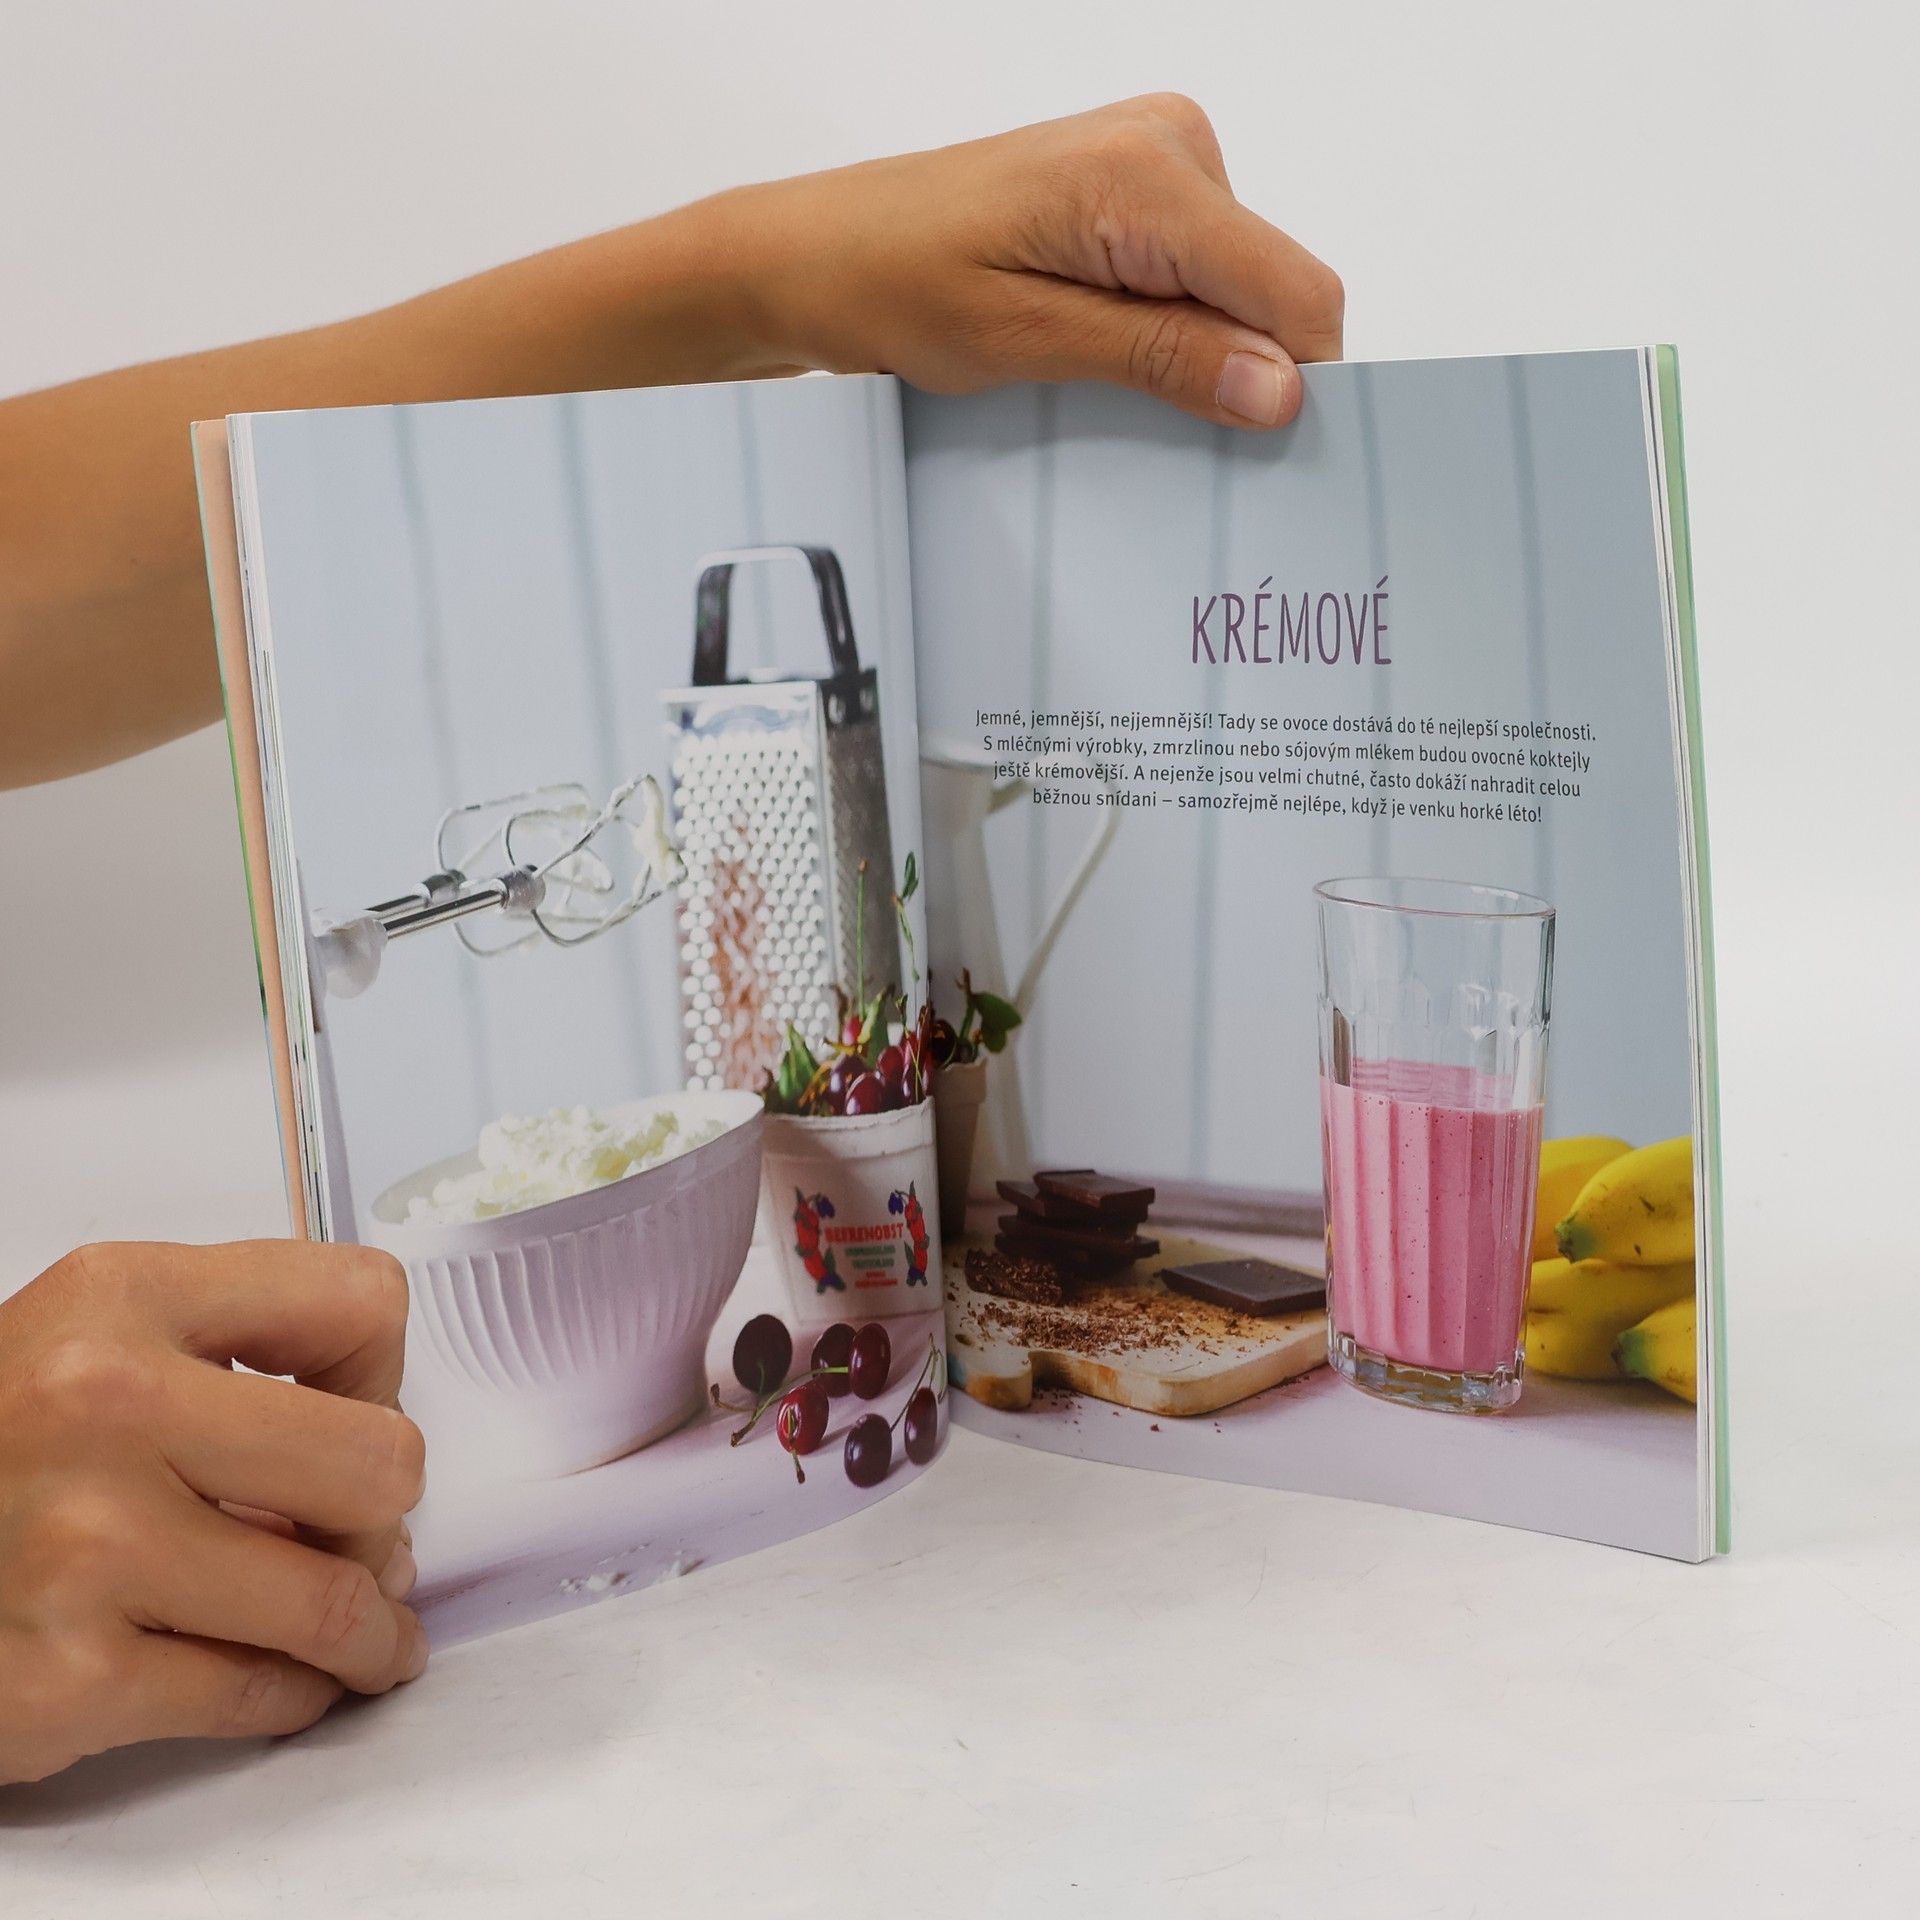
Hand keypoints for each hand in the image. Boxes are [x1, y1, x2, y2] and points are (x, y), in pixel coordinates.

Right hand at [0, 1241, 427, 1784]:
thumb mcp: (93, 1334)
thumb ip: (233, 1355)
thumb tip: (375, 1455)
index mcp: (123, 1299)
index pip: (360, 1305)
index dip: (380, 1368)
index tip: (357, 1409)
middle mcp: (106, 1408)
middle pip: (379, 1462)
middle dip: (384, 1512)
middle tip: (362, 1536)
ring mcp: (87, 1548)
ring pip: (336, 1599)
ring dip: (370, 1628)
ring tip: (372, 1632)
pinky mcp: (65, 1680)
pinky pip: (255, 1694)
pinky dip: (297, 1694)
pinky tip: (297, 1680)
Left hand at [726, 93, 1342, 427]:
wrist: (819, 249)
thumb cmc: (894, 284)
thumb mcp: (1027, 343)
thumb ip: (1162, 358)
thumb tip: (1278, 389)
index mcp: (1148, 175)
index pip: (1294, 292)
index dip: (1294, 383)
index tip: (1257, 450)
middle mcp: (1171, 143)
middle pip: (1272, 291)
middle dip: (1233, 368)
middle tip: (1139, 418)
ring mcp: (1159, 154)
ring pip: (1240, 287)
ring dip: (1191, 347)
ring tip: (1089, 365)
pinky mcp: (1142, 178)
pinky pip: (1200, 268)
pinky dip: (1169, 321)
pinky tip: (1095, 339)